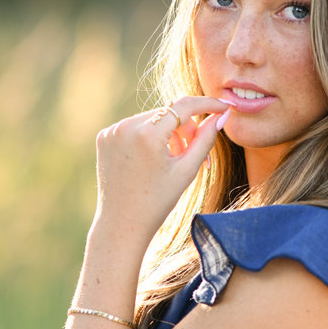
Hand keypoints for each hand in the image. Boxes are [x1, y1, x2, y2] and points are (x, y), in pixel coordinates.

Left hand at [93, 97, 228, 243]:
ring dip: (167, 133)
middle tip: (195, 153)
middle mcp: (126, 127)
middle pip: (168, 113)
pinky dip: (148, 137)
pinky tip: (151, 161)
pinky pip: (135, 127)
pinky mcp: (104, 137)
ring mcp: (112, 131)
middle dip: (186, 128)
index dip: (207, 104)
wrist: (122, 224)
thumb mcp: (187, 170)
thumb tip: (221, 115)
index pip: (184, 106)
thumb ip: (206, 139)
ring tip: (172, 160)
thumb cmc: (157, 202)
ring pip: (152, 119)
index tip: (223, 106)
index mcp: (147, 135)